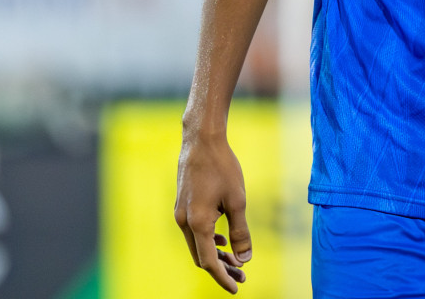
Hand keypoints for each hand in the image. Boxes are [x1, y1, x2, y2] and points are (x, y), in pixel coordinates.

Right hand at [174, 132, 252, 292]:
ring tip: (236, 260)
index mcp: (198, 223)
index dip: (223, 277)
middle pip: (201, 256)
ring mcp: (180, 214)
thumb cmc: (222, 167)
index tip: (237, 289)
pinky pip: (193, 232)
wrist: (201, 140)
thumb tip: (245, 258)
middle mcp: (184, 222)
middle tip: (243, 275)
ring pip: (197, 244)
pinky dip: (208, 240)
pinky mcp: (182, 206)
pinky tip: (223, 238)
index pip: (209, 262)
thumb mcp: (237, 200)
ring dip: (215, 254)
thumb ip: (241, 232)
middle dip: (221, 268)